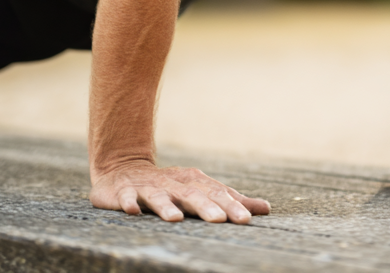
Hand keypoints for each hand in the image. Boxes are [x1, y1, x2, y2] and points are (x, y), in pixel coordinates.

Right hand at [90, 160, 271, 222]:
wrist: (125, 168)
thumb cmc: (171, 185)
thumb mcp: (200, 190)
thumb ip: (231, 199)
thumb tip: (265, 209)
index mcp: (193, 183)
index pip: (216, 193)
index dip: (231, 205)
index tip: (248, 219)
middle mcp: (173, 183)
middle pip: (191, 194)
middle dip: (206, 206)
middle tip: (221, 220)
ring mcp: (148, 187)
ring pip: (158, 196)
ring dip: (166, 206)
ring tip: (175, 218)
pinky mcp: (124, 193)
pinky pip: (126, 198)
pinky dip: (129, 203)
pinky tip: (133, 211)